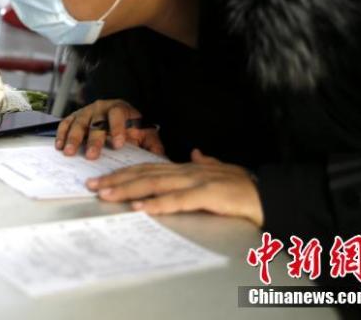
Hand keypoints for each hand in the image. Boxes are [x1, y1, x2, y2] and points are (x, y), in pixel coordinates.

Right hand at [56, 99, 163, 159]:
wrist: (119, 113)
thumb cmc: (133, 126)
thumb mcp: (146, 133)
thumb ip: (154, 144)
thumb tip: (162, 158)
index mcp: (121, 109)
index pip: (118, 115)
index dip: (117, 128)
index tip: (118, 144)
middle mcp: (101, 108)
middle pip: (96, 122)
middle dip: (93, 140)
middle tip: (91, 156)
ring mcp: (86, 112)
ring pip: (78, 123)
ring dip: (73, 138)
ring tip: (69, 152)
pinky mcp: (75, 117)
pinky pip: (66, 123)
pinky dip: (61, 133)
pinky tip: (59, 145)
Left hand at [87, 149, 263, 225]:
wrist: (268, 196)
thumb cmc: (244, 187)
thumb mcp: (221, 171)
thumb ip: (207, 162)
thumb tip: (197, 154)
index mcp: (186, 168)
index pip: (148, 169)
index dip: (123, 173)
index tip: (102, 179)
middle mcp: (186, 172)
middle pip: (144, 174)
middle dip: (115, 180)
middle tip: (91, 186)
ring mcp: (195, 182)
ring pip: (154, 184)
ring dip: (128, 189)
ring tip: (106, 194)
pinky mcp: (206, 195)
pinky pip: (177, 200)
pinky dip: (157, 203)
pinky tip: (140, 207)